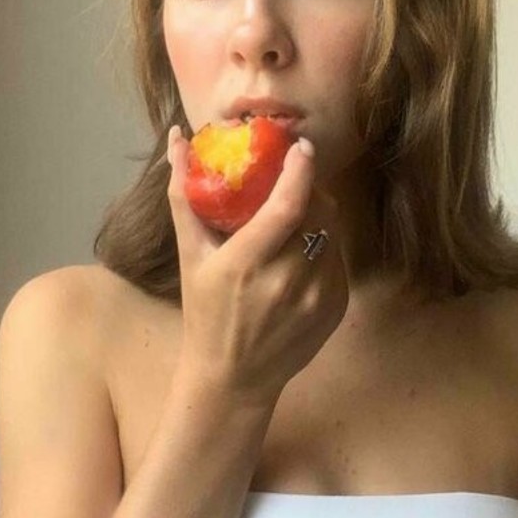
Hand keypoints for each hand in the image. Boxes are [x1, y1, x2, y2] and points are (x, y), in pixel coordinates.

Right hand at [166, 126, 347, 404]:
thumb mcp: (190, 256)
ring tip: (297, 215)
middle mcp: (287, 281)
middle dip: (310, 188)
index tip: (301, 147)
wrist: (233, 378)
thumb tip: (178, 139)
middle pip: (318, 212)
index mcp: (246, 264)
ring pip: (333, 232)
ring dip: (320, 214)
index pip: (287, 205)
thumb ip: (185, 195)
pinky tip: (304, 250)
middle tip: (295, 180)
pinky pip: (338, 258)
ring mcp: (316, 297)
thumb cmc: (205, 312)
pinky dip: (325, 244)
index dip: (300, 170)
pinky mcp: (335, 308)